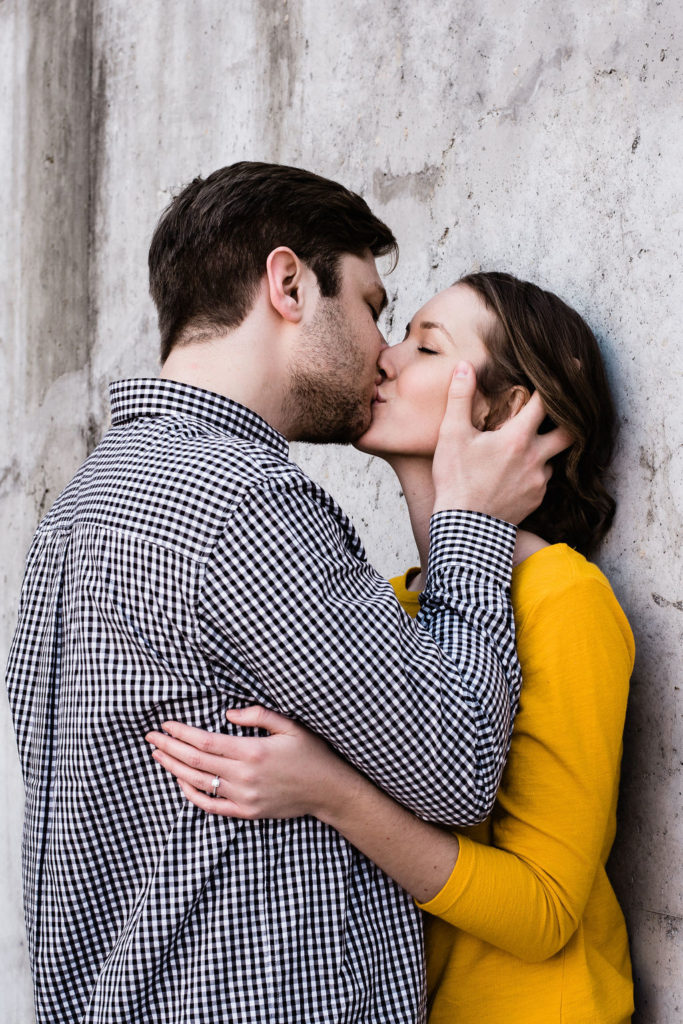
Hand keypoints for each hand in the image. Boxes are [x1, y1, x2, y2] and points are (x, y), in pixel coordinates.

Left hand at [145, 706, 351, 819]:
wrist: (327, 790)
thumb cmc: (310, 753)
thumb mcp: (290, 725)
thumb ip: (258, 715)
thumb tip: (227, 714)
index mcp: (252, 751)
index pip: (205, 741)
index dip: (181, 733)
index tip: (165, 725)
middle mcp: (244, 776)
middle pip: (196, 761)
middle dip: (169, 747)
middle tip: (151, 737)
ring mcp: (243, 797)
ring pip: (199, 782)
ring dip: (174, 768)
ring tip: (158, 755)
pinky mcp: (246, 812)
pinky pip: (211, 805)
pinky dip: (192, 794)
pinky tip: (180, 781)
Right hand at [432, 362, 572, 523]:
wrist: (464, 529)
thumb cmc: (456, 480)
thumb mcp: (451, 436)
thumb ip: (460, 398)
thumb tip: (465, 367)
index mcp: (518, 438)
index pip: (547, 402)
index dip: (560, 382)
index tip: (573, 368)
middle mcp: (536, 459)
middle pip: (570, 434)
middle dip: (570, 420)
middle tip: (567, 411)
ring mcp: (539, 482)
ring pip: (553, 459)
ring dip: (545, 450)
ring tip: (529, 447)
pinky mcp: (536, 501)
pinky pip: (543, 481)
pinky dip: (535, 472)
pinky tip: (518, 472)